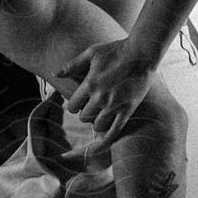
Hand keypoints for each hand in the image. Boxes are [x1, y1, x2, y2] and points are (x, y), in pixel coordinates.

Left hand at [56, 38, 154, 156]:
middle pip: (84, 117)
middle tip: (92, 107)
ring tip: (101, 115)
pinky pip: (115, 130)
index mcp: (90, 83)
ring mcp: (115, 105)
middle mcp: (101, 97)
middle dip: (85, 113)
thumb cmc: (115, 51)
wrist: (141, 53)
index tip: (80, 102)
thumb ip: (72, 65)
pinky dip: (107, 141)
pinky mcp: (128, 110)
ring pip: (97, 125)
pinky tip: (101, 146)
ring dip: (96, 122)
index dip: (75, 105)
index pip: (73, 106)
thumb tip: (55, 74)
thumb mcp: (91, 53)